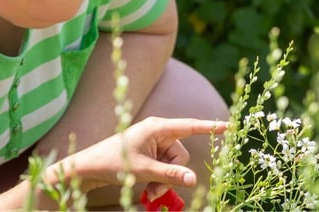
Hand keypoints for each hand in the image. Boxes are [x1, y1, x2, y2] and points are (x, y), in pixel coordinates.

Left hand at [44, 117, 227, 192]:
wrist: (88, 168)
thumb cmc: (113, 163)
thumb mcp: (144, 171)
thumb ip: (170, 175)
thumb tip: (193, 180)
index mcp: (158, 128)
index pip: (190, 126)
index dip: (211, 128)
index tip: (230, 126)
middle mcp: (158, 132)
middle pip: (181, 155)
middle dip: (172, 175)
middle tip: (156, 191)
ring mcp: (153, 143)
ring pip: (173, 165)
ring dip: (164, 181)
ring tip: (149, 193)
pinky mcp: (148, 153)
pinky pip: (164, 167)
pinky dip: (158, 179)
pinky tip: (147, 189)